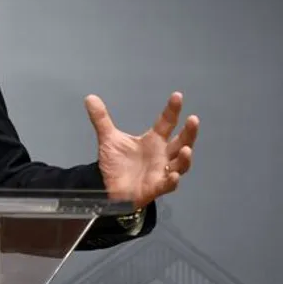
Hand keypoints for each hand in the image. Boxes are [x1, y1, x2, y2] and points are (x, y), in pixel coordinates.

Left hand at [86, 91, 198, 208]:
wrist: (109, 186)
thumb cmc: (117, 163)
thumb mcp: (108, 139)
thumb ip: (101, 119)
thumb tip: (90, 97)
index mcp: (154, 141)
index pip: (166, 123)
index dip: (172, 110)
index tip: (177, 96)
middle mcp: (162, 155)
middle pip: (181, 142)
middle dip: (189, 133)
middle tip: (193, 119)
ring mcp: (161, 172)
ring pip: (180, 165)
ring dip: (185, 158)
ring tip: (186, 149)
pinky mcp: (156, 187)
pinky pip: (168, 184)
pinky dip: (172, 180)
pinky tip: (174, 175)